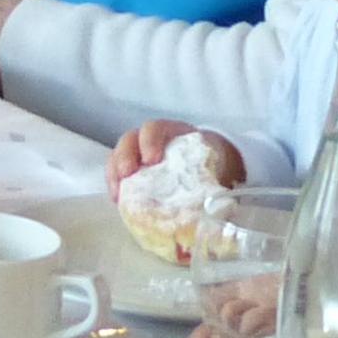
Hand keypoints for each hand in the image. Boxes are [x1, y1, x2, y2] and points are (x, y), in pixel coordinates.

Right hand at [109, 120, 241, 191]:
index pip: (155, 128)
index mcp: (173, 133)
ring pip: (119, 155)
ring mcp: (139, 154)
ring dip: (114, 173)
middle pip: (130, 139)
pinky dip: (115, 185)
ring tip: (117, 194)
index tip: (152, 160)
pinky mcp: (135, 172)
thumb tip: (223, 208)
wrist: (213, 164)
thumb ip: (215, 180)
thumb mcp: (215, 166)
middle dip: (125, 156)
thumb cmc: (211, 163)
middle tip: (127, 175)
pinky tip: (117, 201)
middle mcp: (151, 139)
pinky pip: (118, 173)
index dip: (150, 141)